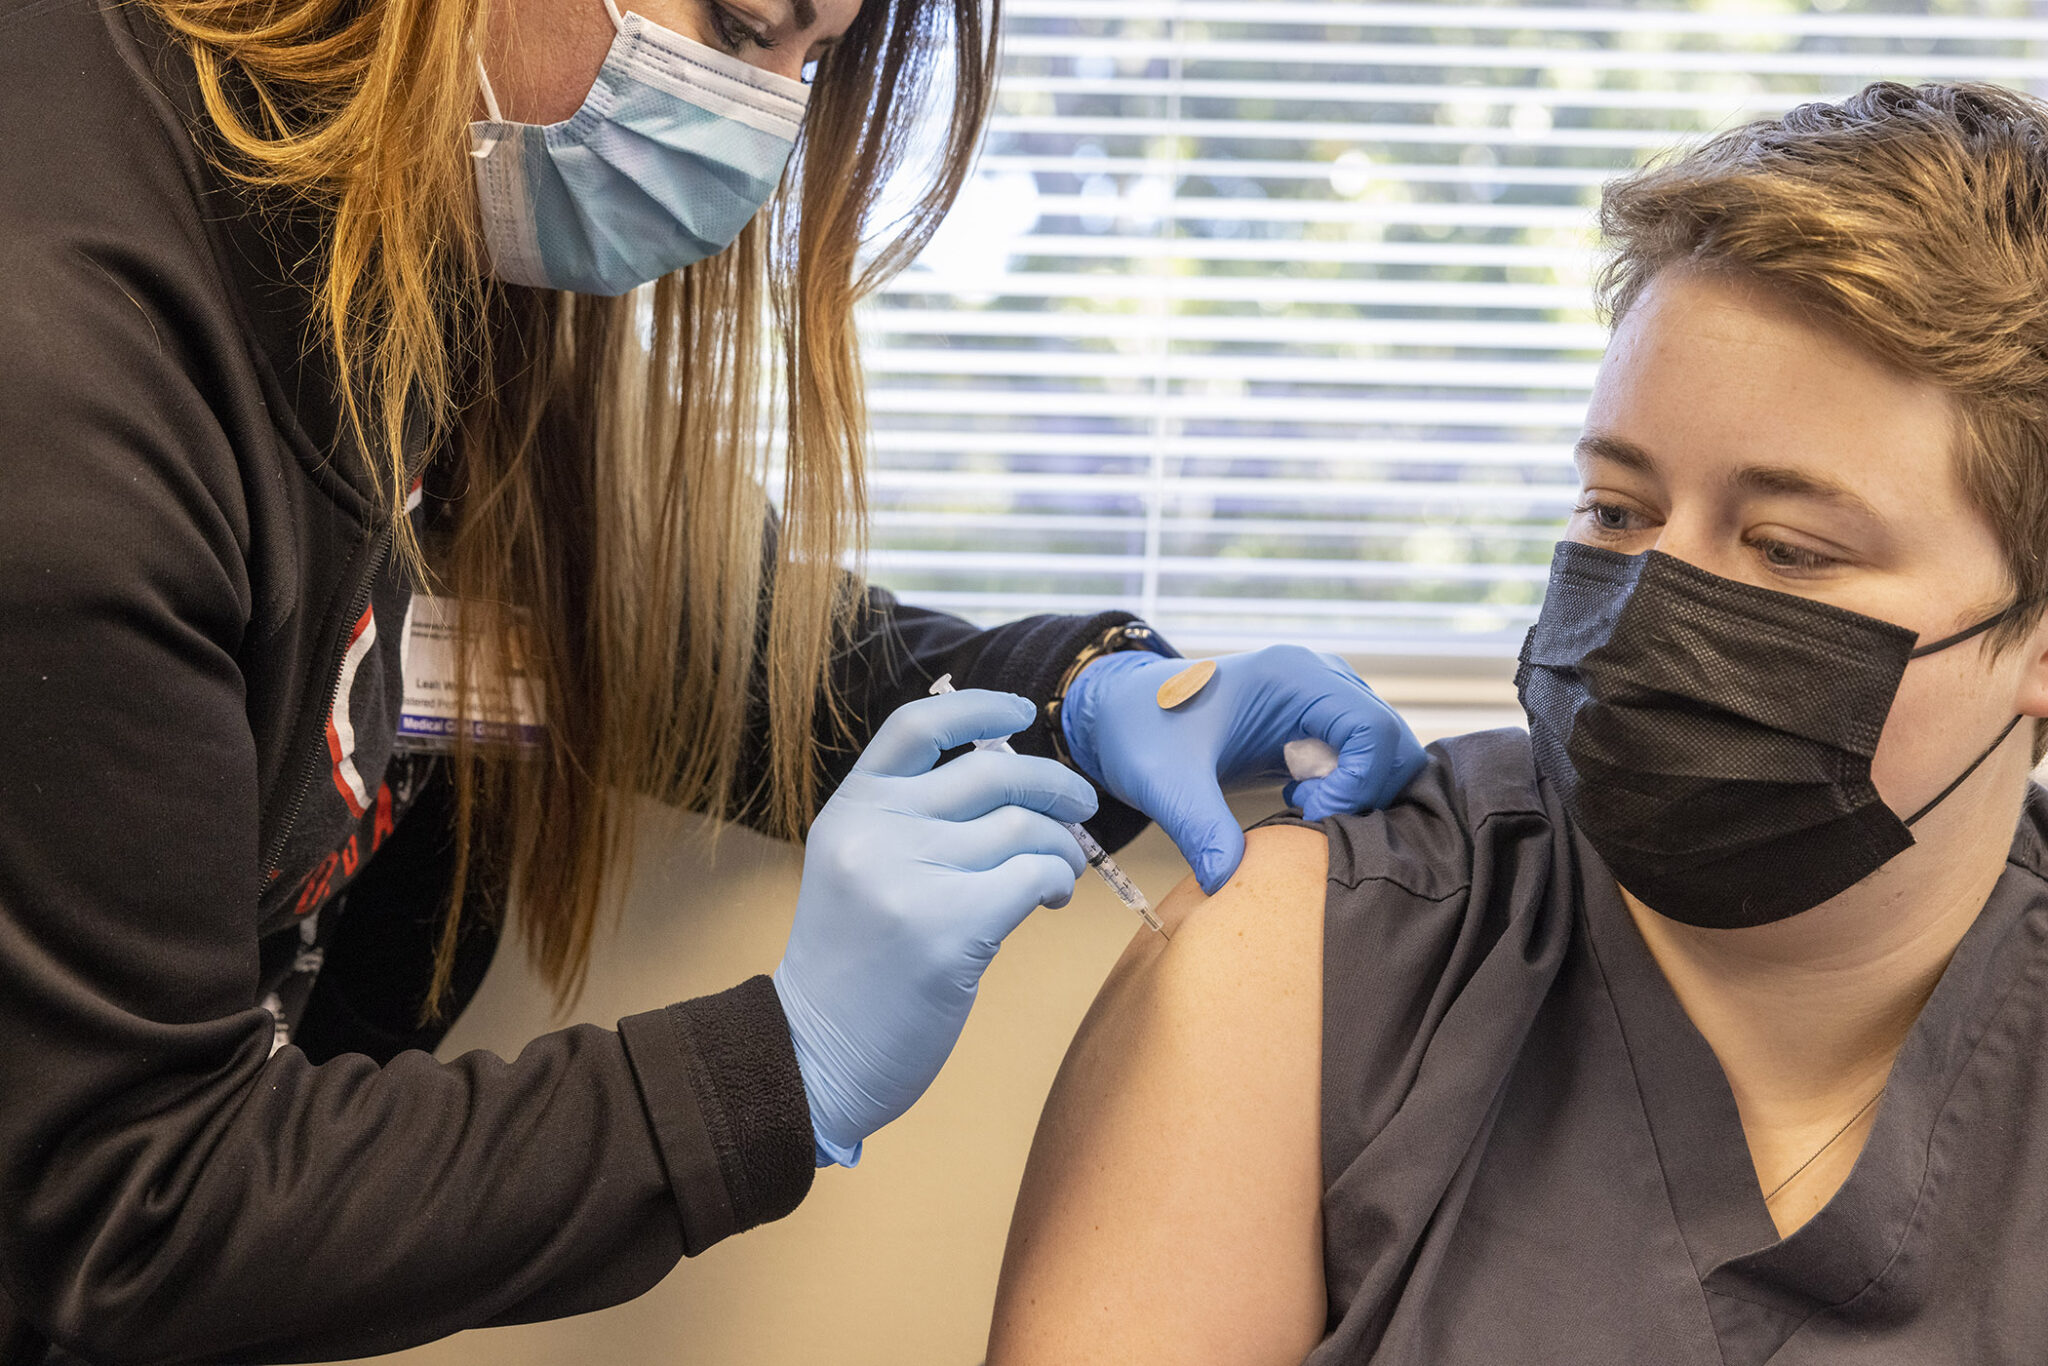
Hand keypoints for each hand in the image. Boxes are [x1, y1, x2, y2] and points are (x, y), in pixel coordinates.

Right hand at [772, 688, 1095, 1166]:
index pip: (916, 727)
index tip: (1023, 714)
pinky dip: (1057, 880)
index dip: (978, 709)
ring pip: (1025, 827)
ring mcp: (911, 878)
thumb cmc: (853, 967)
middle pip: (992, 773)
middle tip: (1080, 808)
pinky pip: (1035, 875)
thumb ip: (912, 821)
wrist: (814, 1055)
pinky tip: (1050, 899)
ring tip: (1058, 875)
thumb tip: (1015, 784)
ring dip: (1060, 847)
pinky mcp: (950, 929)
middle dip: (1053, 786)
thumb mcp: (857, 869)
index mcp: (851, 809)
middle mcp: (877, 832)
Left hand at [1061, 644, 1425, 893]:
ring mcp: (1323, 697)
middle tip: (1309, 817)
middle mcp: (1319, 677)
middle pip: (1394, 740)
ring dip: (1357, 791)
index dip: (1357, 784)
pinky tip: (1298, 800)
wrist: (1120, 713)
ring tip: (1301, 808)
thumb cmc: (1140, 732)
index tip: (1309, 813)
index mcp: (1293, 675)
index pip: (1374, 730)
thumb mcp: (1164, 782)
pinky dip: (1346, 787)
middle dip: (1365, 791)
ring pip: (1386, 751)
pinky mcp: (1317, 721)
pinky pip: (1363, 758)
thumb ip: (1200, 828)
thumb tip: (1227, 883)